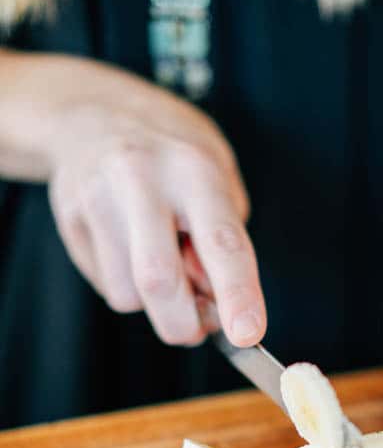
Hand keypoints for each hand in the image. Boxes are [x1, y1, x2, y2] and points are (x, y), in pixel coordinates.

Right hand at [48, 73, 264, 346]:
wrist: (95, 113)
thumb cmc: (173, 158)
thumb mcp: (219, 182)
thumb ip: (224, 244)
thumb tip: (214, 304)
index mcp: (195, 170)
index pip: (221, 242)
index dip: (237, 294)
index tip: (247, 334)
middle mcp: (142, 179)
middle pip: (159, 281)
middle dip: (183, 324)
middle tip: (198, 329)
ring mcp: (98, 198)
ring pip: (129, 295)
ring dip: (155, 305)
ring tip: (162, 263)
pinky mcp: (70, 218)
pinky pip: (107, 286)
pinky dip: (129, 289)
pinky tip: (132, 252)